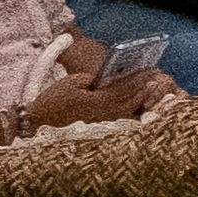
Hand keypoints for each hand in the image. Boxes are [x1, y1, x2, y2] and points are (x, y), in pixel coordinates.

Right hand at [25, 71, 160, 130]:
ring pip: (128, 111)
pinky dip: (132, 109)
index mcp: (98, 102)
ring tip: (152, 89)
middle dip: (145, 89)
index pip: (125, 89)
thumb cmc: (53, 100)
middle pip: (132, 101)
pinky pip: (120, 117)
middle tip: (158, 78)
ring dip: (142, 99)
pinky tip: (138, 103)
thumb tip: (107, 78)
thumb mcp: (72, 82)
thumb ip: (92, 78)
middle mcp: (104, 114)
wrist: (39, 120)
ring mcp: (102, 121)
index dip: (139, 80)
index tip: (152, 71)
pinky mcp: (98, 125)